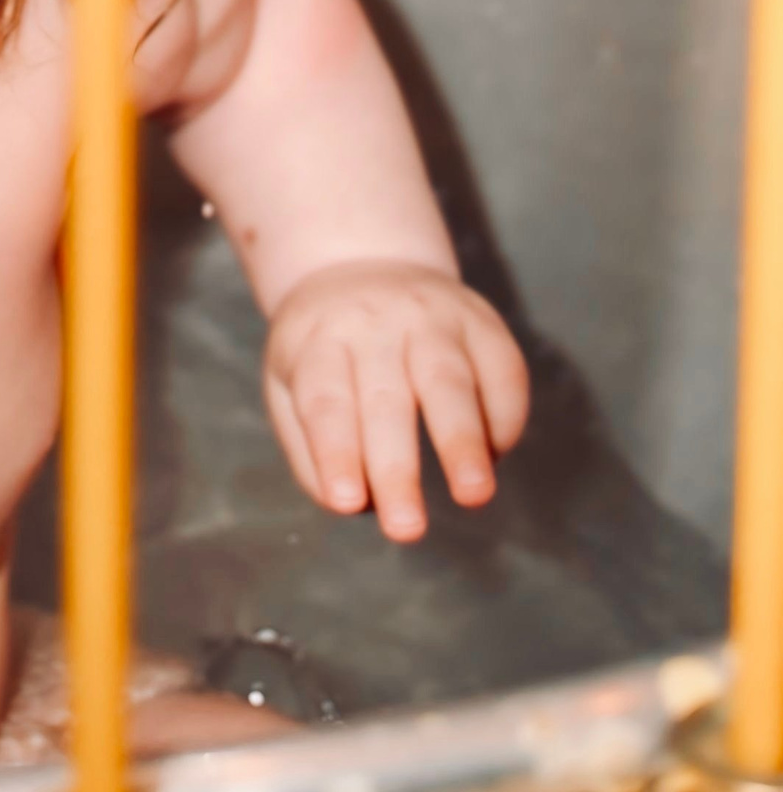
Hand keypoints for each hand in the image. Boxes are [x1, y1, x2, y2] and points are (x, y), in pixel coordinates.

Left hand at [262, 259, 528, 542]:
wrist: (360, 263)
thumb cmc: (322, 349)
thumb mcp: (289, 383)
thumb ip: (309, 447)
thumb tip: (351, 506)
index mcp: (318, 340)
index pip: (325, 401)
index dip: (335, 453)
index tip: (344, 503)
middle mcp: (374, 324)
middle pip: (386, 400)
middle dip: (397, 468)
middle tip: (407, 529)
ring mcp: (431, 316)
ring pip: (449, 381)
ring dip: (463, 442)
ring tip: (474, 495)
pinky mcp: (482, 319)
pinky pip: (502, 370)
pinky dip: (503, 418)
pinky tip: (495, 455)